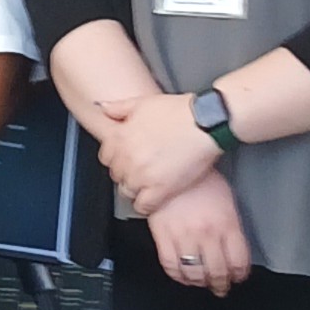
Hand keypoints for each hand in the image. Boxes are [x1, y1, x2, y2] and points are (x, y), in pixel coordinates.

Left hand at [95, 92, 220, 214]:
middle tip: (143, 168)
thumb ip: (119, 107)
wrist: (205, 123)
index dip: (118, 158)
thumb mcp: (144, 102)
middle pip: (117, 175)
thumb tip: (103, 108)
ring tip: (150, 181)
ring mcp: (142, 176)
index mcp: (120, 138)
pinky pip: (143, 206)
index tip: (127, 158)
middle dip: (127, 172)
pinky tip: (155, 197)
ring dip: (137, 188)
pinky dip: (146, 205)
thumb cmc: (180, 112)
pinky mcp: (160, 189)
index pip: (105, 157)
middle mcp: (127, 158)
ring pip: (127, 191)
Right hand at [145, 172, 251, 293]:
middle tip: (222, 287)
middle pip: (218, 272)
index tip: (238, 276)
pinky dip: (178, 277)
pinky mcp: (163, 236)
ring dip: (201, 283)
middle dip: (222, 284)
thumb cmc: (200, 178)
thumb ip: (231, 225)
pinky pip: (171, 266)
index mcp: (227, 224)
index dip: (240, 274)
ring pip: (195, 273)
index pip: (238, 261)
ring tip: (203, 283)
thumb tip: (233, 247)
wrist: (171, 165)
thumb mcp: (227, 198)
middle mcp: (207, 234)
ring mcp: (184, 236)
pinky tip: (183, 277)